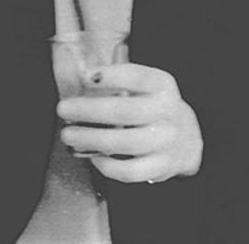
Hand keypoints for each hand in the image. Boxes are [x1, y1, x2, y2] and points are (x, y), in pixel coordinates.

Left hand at [56, 63, 201, 183]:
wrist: (185, 138)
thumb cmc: (150, 106)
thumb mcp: (144, 86)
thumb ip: (116, 80)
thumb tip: (78, 76)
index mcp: (162, 85)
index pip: (137, 77)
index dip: (111, 76)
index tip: (85, 77)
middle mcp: (168, 111)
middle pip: (124, 111)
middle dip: (88, 110)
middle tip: (62, 109)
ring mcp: (166, 141)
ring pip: (124, 142)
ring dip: (90, 138)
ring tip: (68, 135)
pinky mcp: (160, 166)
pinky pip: (129, 171)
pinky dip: (107, 166)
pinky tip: (92, 156)